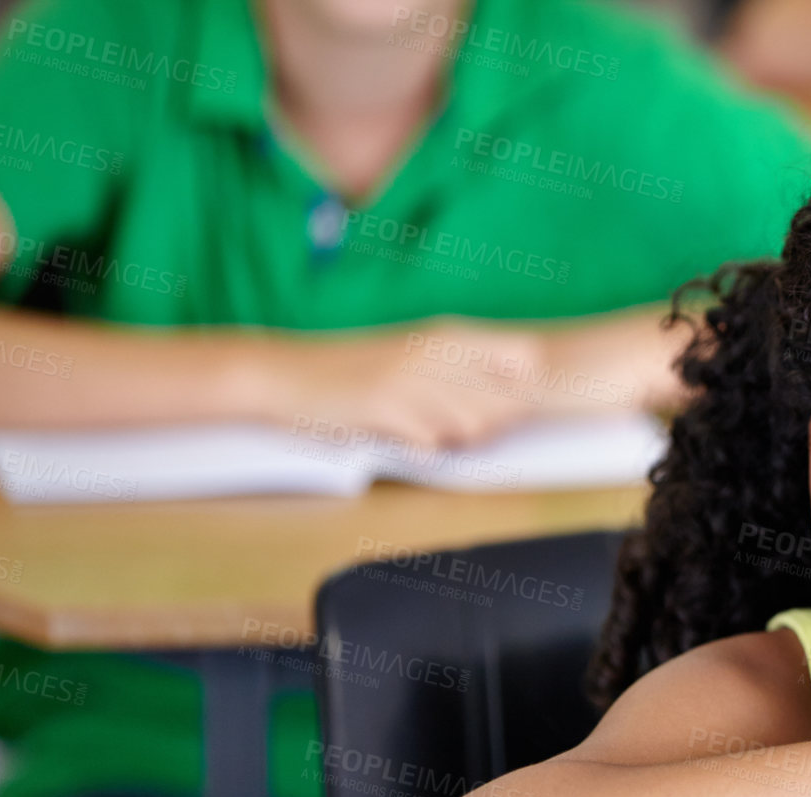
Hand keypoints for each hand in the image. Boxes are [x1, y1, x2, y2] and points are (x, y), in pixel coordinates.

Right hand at [255, 319, 554, 450]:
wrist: (286, 376)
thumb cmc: (354, 371)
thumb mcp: (413, 356)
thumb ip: (464, 370)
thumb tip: (518, 396)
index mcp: (445, 335)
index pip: (523, 356)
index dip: (524, 386)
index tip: (506, 400)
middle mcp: (435, 352)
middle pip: (504, 401)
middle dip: (493, 423)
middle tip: (452, 423)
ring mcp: (412, 379)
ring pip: (470, 425)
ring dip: (455, 438)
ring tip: (421, 426)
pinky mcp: (385, 407)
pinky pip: (429, 442)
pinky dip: (422, 448)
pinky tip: (399, 436)